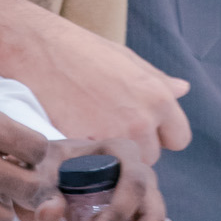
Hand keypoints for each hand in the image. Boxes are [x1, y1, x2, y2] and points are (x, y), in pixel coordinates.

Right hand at [0, 0, 190, 162]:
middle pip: (151, 157)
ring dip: (111, 159)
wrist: (38, 50)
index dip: (161, 134)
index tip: (142, 127)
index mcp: (157, 98)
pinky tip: (76, 139)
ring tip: (90, 133)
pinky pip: (95, 171)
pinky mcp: (83, 150)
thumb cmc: (82, 50)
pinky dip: (87, 162)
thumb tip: (183, 89)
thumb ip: (157, 81)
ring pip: (123, 167)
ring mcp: (111, 138)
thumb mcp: (127, 59)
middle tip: (108, 127)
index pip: (179, 138)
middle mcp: (140, 122)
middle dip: (135, 147)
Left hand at [16, 140, 181, 220]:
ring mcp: (147, 208)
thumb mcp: (37, 179)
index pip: (134, 180)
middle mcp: (142, 180)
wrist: (46, 188)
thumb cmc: (44, 176)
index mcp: (121, 155)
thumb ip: (42, 192)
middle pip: (154, 213)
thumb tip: (48, 211)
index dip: (121, 210)